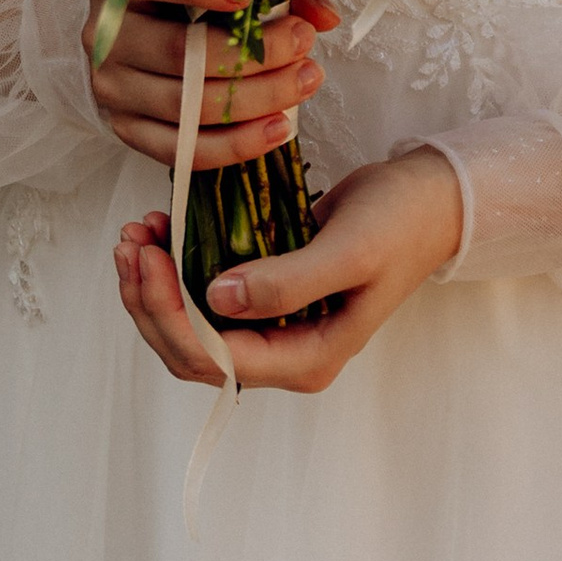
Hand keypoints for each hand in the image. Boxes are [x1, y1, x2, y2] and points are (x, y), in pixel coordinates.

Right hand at [85, 0, 335, 170]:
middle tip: (302, 41)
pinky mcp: (128, 131)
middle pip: (180, 53)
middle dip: (251, 52)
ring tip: (305, 81)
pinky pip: (184, 150)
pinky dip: (236, 144)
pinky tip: (279, 127)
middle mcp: (107, 37)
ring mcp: (113, 89)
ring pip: (187, 106)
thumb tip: (324, 17)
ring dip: (256, 98)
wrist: (135, 42)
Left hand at [112, 149, 464, 393]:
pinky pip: (205, 297)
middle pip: (192, 352)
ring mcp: (274, 327)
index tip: (149, 256)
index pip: (216, 360)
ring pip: (191, 326)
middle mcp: (285, 354)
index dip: (171, 314)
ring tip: (138, 233)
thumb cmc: (399, 224)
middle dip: (150, 301)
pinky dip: (176, 268)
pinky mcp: (265, 295)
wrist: (429, 200)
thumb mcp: (351, 250)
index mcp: (308, 359)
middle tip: (131, 240)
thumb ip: (287, 281)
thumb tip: (217, 297)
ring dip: (155, 285)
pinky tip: (164, 229)